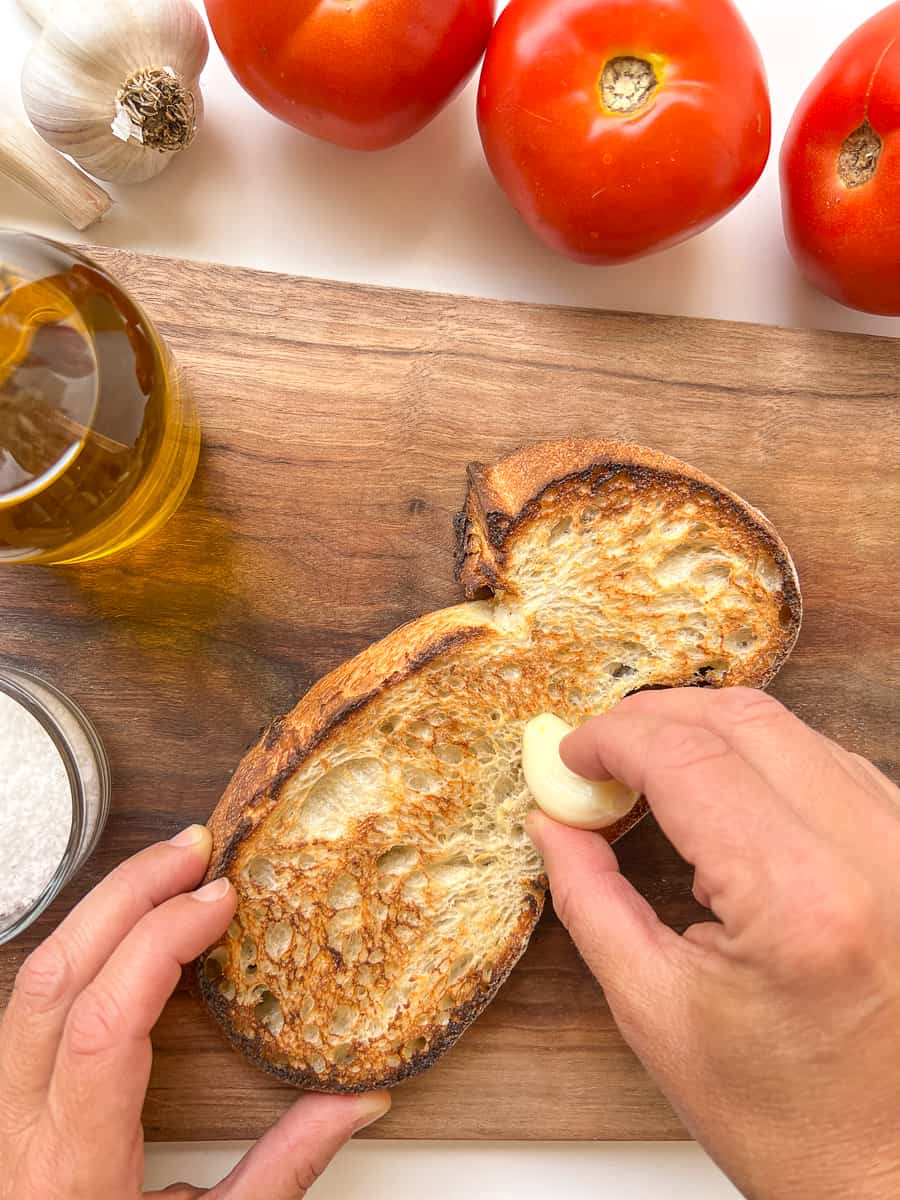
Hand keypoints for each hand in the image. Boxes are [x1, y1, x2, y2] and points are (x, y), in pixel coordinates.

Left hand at [0, 826, 389, 1199]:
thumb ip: (282, 1168)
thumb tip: (358, 1102)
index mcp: (75, 1164)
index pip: (103, 1025)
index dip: (159, 944)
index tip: (219, 901)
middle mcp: (21, 1125)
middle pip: (55, 977)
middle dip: (128, 895)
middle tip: (195, 852)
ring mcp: (4, 1106)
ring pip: (34, 976)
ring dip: (103, 908)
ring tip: (169, 872)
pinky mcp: (9, 1094)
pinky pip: (34, 995)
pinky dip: (86, 941)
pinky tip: (131, 923)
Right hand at [527, 688, 899, 1199]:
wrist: (891, 1169)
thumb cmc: (788, 1118)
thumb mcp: (656, 1012)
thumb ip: (590, 898)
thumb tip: (551, 820)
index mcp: (799, 898)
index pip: (686, 756)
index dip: (612, 738)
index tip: (569, 754)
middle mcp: (871, 851)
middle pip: (742, 718)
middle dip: (653, 719)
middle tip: (600, 757)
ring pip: (789, 727)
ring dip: (705, 733)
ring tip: (648, 777)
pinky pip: (827, 760)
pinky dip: (759, 758)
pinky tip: (716, 793)